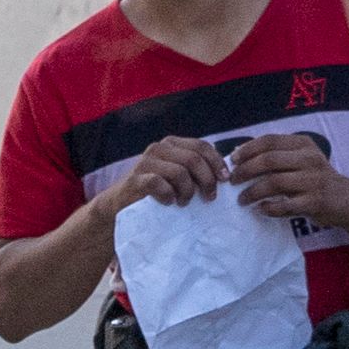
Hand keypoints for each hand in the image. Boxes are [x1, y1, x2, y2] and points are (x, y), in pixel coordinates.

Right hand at [103, 134, 224, 213]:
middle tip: (209, 197)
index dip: (217, 162)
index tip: (225, 180)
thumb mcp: (177, 175)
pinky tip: (169, 202)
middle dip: (207, 180)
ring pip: (180, 172)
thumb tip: (226, 174)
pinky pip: (159, 184)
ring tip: (185, 202)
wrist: (121, 204)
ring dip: (188, 191)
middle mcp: (159, 148)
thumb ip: (195, 169)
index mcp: (172, 144)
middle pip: (194, 159)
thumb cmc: (157, 191)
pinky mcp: (135, 179)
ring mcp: (146, 162)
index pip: (202, 146)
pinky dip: (168, 195)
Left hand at [223, 129, 348, 232]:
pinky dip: (268, 208)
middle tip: (232, 181)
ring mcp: (313, 180)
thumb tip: (238, 152)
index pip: (270, 141)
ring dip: (252, 192)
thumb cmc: (316, 178)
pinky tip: (261, 209)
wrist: (347, 199)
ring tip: (242, 199)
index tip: (233, 160)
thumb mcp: (300, 159)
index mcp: (304, 144)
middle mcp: (309, 159)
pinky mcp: (315, 202)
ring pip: (274, 182)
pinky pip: (284, 205)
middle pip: (269, 160)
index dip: (247, 149)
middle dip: (245, 170)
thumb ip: (275, 154)